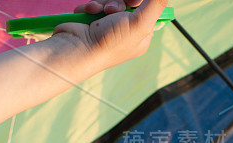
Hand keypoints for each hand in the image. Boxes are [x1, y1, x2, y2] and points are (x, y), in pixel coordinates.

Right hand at [53, 0, 167, 73]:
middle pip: (130, 2)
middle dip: (120, 1)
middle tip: (116, 9)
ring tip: (100, 12)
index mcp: (140, 36)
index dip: (141, 2)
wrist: (77, 48)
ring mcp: (109, 26)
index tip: (134, 3)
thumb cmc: (110, 43)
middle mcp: (126, 31)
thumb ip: (155, 4)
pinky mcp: (94, 20)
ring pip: (112, 0)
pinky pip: (97, 3)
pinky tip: (90, 13)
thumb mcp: (140, 23)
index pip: (149, 10)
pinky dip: (92, 5)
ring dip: (104, 2)